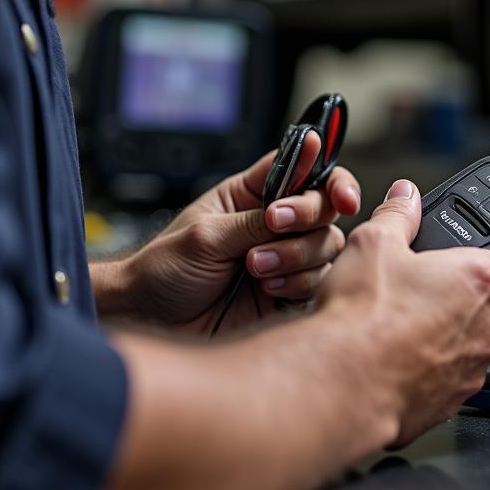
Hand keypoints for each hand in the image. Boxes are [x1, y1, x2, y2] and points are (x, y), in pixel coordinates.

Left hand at [118, 132, 360, 336]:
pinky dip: (298, 283)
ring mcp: (284, 257)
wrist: (151, 320)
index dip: (328, 176)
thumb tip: (296, 185)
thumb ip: (258, 217)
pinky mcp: (288, 291)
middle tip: (273, 226)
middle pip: (324, 208)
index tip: (339, 194)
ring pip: (326, 246)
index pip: (303, 170)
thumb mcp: (209, 234)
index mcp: (253, 194)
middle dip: (306, 217)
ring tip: (253, 269)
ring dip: (294, 256)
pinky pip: (318, 282)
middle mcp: (275, 222)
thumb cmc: (164, 269)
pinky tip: (267, 289)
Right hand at [315, 178, 489, 446]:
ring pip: (469, 346)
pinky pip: (446, 380)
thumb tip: (405, 198)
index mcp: (481, 281)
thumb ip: (399, 215)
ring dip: (444, 335)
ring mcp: (472, 372)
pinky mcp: (449, 406)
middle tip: (422, 288)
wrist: (343, 386)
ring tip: (398, 324)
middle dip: (461, 298)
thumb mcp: (374, 243)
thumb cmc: (364, 318)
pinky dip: (425, 368)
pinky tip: (391, 357)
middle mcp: (489, 329)